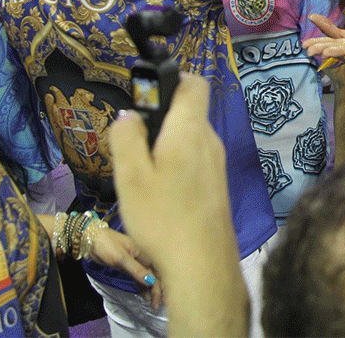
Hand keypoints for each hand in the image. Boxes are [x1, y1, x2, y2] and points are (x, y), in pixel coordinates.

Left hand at [88, 228, 162, 309]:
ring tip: (152, 304)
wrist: (92, 240)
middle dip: (157, 290)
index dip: (162, 284)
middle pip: (154, 275)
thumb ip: (136, 269)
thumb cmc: (107, 245)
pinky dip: (142, 287)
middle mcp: (143, 257)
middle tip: (157, 305)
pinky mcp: (128, 267)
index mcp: (144, 252)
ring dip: (150, 290)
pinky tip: (145, 296)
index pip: (158, 270)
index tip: (163, 298)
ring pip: (147, 278)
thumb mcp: (121, 258)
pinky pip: (138, 278)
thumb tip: (151, 282)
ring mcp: (135, 262)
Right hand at [110, 75, 231, 269]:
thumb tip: (128, 114)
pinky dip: (175, 164)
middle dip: (159, 120)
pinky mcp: (218, 184)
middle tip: (132, 148)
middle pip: (188, 112)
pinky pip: (195, 159)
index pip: (194, 82)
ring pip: (189, 138)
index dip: (171, 79)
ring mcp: (218, 163)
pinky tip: (160, 194)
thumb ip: (126, 138)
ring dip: (165, 146)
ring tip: (142, 175)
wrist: (202, 265)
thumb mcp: (131, 176)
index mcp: (191, 130)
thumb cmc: (163, 218)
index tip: (145, 97)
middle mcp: (210, 141)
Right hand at [303, 14, 344, 94]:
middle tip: (309, 51)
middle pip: (334, 49)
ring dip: (336, 52)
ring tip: (325, 53)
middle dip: (322, 49)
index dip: (315, 44)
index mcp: (341, 47)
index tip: (303, 45)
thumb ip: (329, 29)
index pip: (327, 43)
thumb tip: (311, 16)